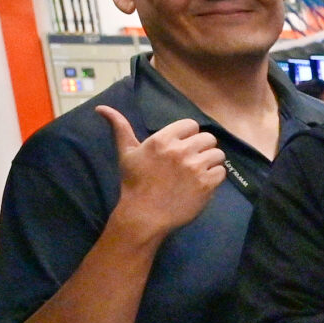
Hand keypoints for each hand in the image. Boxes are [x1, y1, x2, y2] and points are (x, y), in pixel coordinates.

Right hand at [99, 106, 225, 242]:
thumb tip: (102, 108)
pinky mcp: (207, 184)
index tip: (182, 146)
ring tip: (198, 171)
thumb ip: (120, 127)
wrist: (145, 214)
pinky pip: (221, 171)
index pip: (191, 124)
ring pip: (218, 154)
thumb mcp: (126, 152)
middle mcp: (180, 151)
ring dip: (211, 162)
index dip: (189, 134)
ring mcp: (195, 167)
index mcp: (162, 140)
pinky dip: (215, 177)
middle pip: (208, 138)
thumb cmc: (134, 182)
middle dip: (202, 148)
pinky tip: (202, 183)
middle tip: (192, 160)